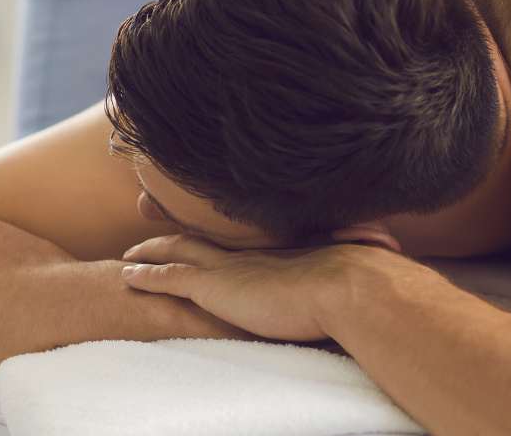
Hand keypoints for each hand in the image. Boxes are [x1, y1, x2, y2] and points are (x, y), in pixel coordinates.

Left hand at [120, 235, 409, 341]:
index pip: (239, 238)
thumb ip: (352, 264)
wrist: (351, 287)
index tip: (205, 224)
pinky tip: (126, 276)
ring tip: (129, 255)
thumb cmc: (361, 281)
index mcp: (281, 248)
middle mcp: (252, 251)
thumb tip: (384, 251)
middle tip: (151, 222)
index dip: (218, 229)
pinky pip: (169, 278)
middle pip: (204, 235)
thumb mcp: (354, 267)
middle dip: (176, 231)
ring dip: (151, 251)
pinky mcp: (216, 286)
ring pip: (178, 251)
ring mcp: (233, 266)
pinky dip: (147, 275)